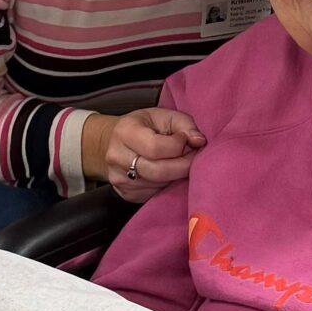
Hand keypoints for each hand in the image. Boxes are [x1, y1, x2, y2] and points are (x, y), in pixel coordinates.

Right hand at [83, 108, 205, 202]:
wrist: (112, 141)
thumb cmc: (143, 126)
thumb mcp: (163, 115)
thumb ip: (184, 124)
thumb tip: (199, 141)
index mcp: (125, 132)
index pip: (156, 147)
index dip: (178, 145)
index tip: (186, 139)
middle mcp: (117, 156)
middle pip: (159, 171)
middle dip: (183, 166)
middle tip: (193, 157)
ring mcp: (119, 178)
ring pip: (159, 185)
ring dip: (175, 176)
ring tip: (178, 163)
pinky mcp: (126, 194)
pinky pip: (154, 195)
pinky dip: (166, 186)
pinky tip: (167, 173)